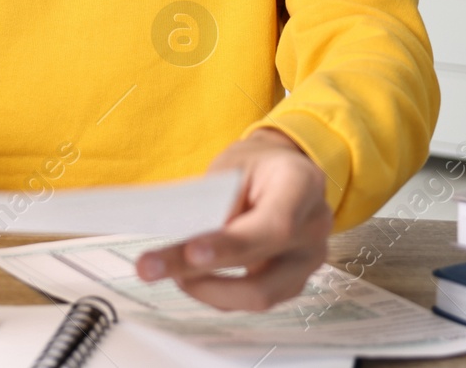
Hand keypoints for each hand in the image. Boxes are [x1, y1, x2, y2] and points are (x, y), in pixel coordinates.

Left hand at [135, 128, 332, 310]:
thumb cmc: (255, 166)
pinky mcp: (292, 281)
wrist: (281, 171)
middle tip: (151, 267)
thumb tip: (185, 241)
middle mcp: (314, 228)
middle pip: (262, 273)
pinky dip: (216, 292)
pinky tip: (190, 275)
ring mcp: (307, 260)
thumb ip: (216, 202)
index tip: (190, 252)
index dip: (230, 246)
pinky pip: (251, 299)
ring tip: (169, 269)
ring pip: (258, 297)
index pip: (272, 226)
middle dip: (201, 276)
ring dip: (205, 290)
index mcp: (302, 185)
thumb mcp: (232, 166)